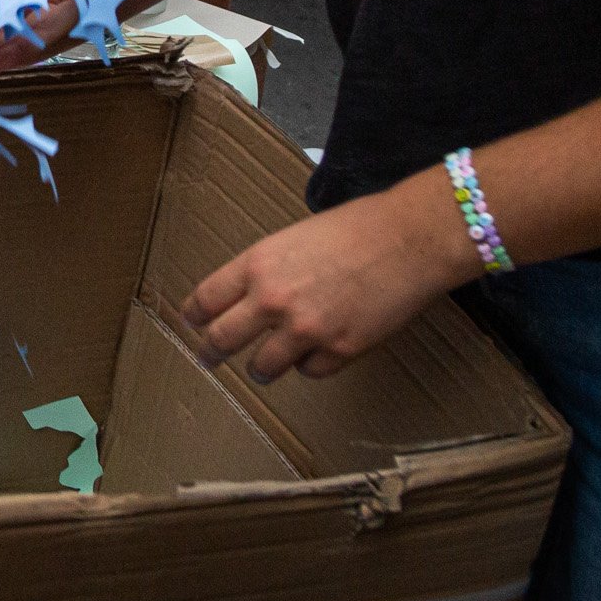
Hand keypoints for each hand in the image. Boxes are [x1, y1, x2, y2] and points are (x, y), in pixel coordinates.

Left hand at [178, 173, 479, 381]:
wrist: (409, 239)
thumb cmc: (356, 228)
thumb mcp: (294, 238)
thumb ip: (267, 269)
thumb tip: (249, 297)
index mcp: (258, 264)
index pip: (206, 300)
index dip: (194, 316)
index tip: (192, 324)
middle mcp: (273, 300)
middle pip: (222, 339)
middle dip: (211, 353)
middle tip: (208, 359)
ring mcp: (306, 330)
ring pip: (263, 367)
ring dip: (262, 369)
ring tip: (263, 369)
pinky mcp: (339, 351)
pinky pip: (309, 371)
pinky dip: (310, 365)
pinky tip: (316, 353)